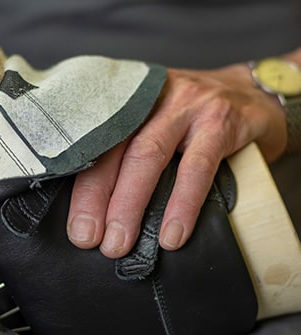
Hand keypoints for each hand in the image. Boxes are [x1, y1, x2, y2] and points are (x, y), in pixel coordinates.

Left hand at [66, 63, 287, 256]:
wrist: (257, 93)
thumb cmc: (197, 117)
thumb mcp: (157, 122)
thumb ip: (130, 151)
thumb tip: (100, 212)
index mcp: (128, 99)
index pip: (93, 140)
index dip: (80, 185)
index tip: (76, 227)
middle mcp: (150, 96)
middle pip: (113, 148)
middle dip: (96, 197)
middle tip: (88, 237)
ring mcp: (186, 104)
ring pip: (148, 155)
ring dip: (130, 203)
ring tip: (120, 241)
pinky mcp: (219, 121)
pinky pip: (196, 167)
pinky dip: (182, 203)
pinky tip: (173, 233)